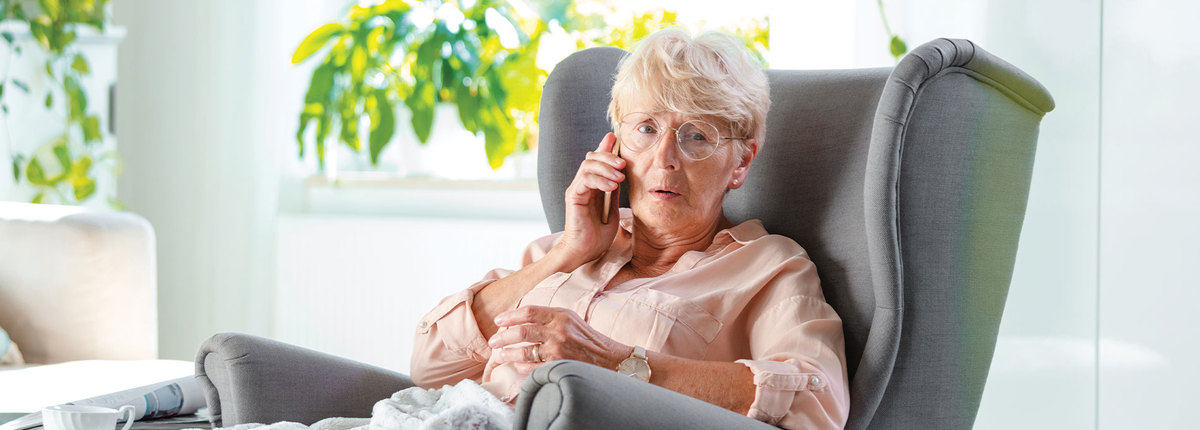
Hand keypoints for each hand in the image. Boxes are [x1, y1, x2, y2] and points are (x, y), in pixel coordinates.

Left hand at [488, 306, 630, 373]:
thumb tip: (520, 318)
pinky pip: (532, 368)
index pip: (529, 312)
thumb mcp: (570, 318)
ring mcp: (558, 350)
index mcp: (560, 315)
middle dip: (502, 337)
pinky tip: (516, 366)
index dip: (510, 316)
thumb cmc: (587, 338)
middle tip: (493, 341)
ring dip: (507, 354)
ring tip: (499, 355)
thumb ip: (548, 316)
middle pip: (521, 332)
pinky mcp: (559, 366)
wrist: (609, 358)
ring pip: (524, 352)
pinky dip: (521, 367)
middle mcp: (558, 331)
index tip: (499, 321)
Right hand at [554, 133, 623, 268]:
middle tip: (623, 163)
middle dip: (608, 156)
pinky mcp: (573, 197)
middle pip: (591, 158)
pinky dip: (599, 180)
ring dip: (606, 168)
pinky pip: (584, 180)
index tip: (615, 138)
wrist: (585, 252)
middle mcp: (582, 184)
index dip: (604, 147)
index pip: (596, 159)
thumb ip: (613, 189)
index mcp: (591, 185)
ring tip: (620, 177)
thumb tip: (622, 172)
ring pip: (588, 166)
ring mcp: (576, 190)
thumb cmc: (598, 234)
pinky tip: (611, 187)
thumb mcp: (612, 207)